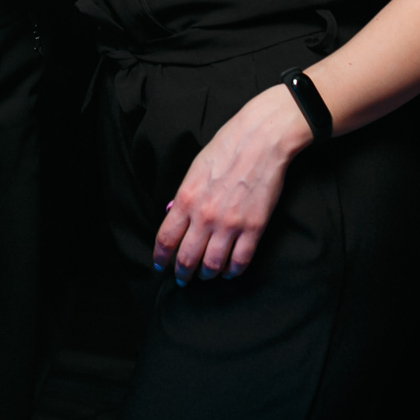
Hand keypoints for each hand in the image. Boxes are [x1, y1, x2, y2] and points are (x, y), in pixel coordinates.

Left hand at [153, 83, 312, 283]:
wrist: (260, 140)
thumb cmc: (225, 149)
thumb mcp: (194, 170)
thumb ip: (183, 196)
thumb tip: (173, 216)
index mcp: (185, 199)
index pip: (165, 239)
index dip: (160, 258)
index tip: (160, 266)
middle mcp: (205, 216)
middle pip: (187, 258)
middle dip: (182, 273)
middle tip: (182, 279)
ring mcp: (230, 224)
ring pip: (213, 265)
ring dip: (207, 274)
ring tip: (206, 274)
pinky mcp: (254, 227)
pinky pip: (241, 260)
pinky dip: (233, 271)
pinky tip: (229, 271)